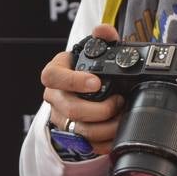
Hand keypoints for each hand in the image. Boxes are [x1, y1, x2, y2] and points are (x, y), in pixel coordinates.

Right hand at [41, 24, 124, 156]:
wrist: (78, 91)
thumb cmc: (85, 70)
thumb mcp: (91, 51)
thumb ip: (101, 38)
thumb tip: (104, 30)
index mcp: (54, 74)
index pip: (54, 77)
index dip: (73, 81)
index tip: (96, 82)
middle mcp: (54, 97)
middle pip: (71, 109)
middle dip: (100, 109)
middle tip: (119, 101)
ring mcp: (60, 118)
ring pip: (79, 130)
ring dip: (106, 126)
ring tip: (123, 116)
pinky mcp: (71, 136)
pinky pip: (86, 145)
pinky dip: (105, 141)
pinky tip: (118, 132)